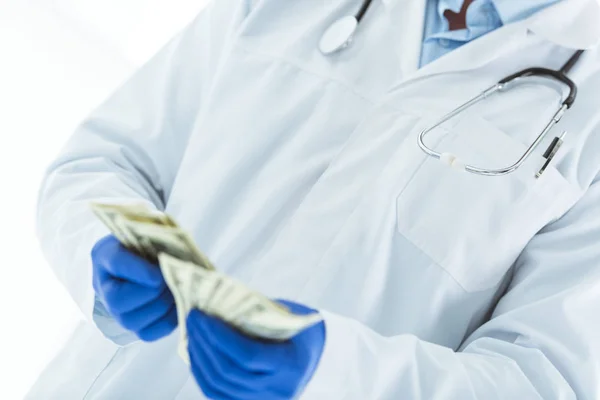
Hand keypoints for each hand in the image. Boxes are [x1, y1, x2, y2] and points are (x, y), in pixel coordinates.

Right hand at [91, 235, 176, 340]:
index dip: (137, 271)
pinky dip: (167, 320)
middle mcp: (105, 287)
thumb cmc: (147, 245)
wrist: (145, 262)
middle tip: (172, 281)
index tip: (158, 274)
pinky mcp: (135, 328)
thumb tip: (176, 255)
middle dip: (152, 292)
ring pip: (134, 320)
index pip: (116, 263)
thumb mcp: (147, 233)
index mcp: (105, 256)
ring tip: (176, 291)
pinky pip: (149, 333)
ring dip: (162, 305)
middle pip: (120, 300)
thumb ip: (155, 239)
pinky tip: (177, 305)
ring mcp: (117, 312)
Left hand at [186, 300, 325, 399]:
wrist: (320, 359)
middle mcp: (278, 390)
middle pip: (228, 371)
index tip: (203, 315)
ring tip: (192, 333)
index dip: (220, 336)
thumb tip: (216, 305)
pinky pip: (217, 394)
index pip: (248, 355)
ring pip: (218, 386)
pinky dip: (202, 373)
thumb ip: (257, 315)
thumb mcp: (288, 317)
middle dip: (205, 342)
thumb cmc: (302, 331)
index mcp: (290, 365)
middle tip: (193, 318)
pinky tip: (196, 353)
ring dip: (199, 357)